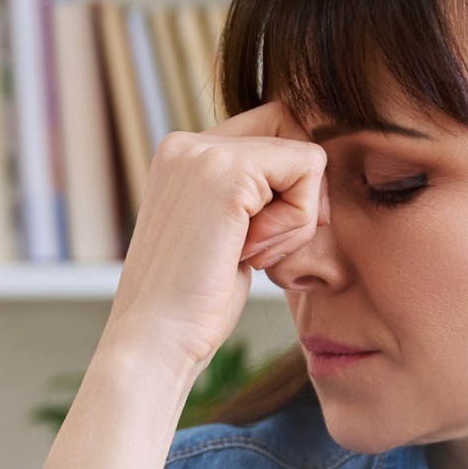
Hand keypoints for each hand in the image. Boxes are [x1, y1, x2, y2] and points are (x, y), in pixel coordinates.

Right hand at [38, 102, 324, 468]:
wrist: (154, 342)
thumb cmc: (192, 305)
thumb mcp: (223, 234)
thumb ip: (250, 196)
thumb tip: (313, 166)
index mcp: (179, 155)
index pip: (268, 131)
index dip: (285, 184)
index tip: (259, 241)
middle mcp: (186, 142)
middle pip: (290, 126)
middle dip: (298, 190)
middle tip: (265, 248)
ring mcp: (203, 152)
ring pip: (304, 152)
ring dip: (296, 216)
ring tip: (248, 256)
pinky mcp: (228, 172)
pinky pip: (309, 169)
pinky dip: (297, 222)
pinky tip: (250, 255)